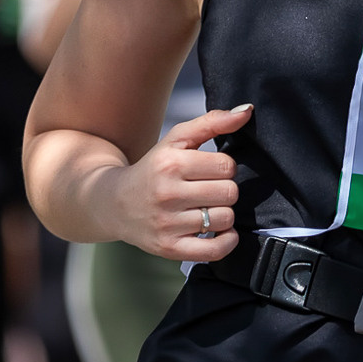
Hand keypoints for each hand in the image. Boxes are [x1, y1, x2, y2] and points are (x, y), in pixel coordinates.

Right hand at [122, 105, 250, 261]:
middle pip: (229, 192)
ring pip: (225, 219)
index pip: (226, 165)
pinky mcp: (169, 248)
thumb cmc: (154, 169)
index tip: (210, 171)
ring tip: (206, 209)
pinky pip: (215, 250)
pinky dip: (226, 241)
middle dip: (224, 190)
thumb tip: (247, 111)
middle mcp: (167, 194)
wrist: (115, 203)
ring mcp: (167, 224)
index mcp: (171, 164)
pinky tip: (217, 231)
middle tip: (208, 191)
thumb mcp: (177, 140)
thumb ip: (213, 122)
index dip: (224, 168)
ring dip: (223, 214)